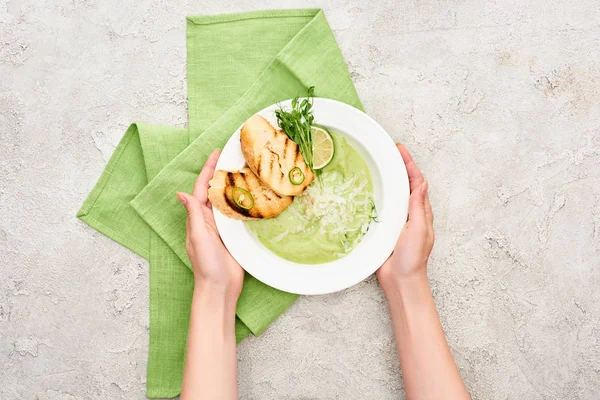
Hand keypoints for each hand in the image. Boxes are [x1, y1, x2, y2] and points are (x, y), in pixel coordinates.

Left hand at [176, 149, 243, 301]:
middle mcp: (208, 220)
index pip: (201, 188)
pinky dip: (244, 203)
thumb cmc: (206, 264)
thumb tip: (181, 193)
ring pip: (227, 201)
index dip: (208, 170)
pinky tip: (253, 196)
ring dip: (233, 186)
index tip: (217, 153)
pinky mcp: (234, 236)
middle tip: (234, 156)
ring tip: (245, 170)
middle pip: (215, 191)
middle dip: (221, 173)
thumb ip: (192, 215)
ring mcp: (221, 228)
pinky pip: (238, 214)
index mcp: (197, 218)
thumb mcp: (197, 237)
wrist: (220, 288)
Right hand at [377, 143, 433, 287]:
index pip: (416, 182)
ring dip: (388, 178)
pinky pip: (381, 206)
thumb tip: (421, 184)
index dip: (409, 165)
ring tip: (378, 164)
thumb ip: (418, 208)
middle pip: (404, 184)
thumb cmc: (412, 258)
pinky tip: (368, 189)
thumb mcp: (418, 230)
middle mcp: (410, 213)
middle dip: (398, 166)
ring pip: (393, 193)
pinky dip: (377, 195)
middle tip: (388, 151)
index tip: (399, 150)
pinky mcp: (385, 228)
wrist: (401, 280)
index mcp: (421, 212)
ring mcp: (397, 220)